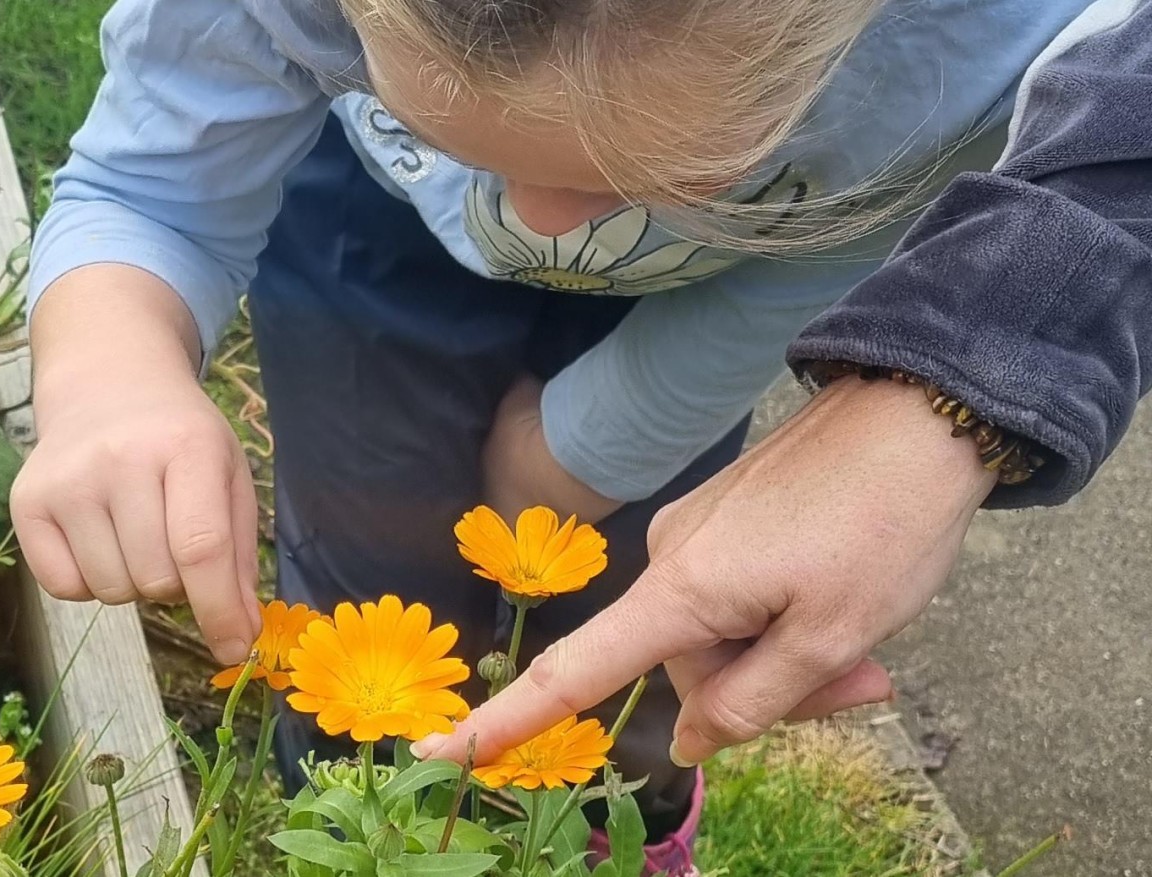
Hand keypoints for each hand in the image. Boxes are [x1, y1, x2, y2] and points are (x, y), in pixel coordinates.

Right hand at [11, 265, 261, 663]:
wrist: (110, 384)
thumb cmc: (180, 439)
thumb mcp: (228, 478)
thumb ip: (239, 559)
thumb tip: (240, 637)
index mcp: (187, 447)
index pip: (201, 547)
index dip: (220, 610)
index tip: (234, 649)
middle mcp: (120, 459)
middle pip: (156, 580)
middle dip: (176, 584)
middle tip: (173, 542)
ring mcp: (67, 480)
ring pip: (111, 592)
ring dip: (133, 582)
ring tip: (136, 533)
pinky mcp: (26, 501)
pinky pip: (64, 589)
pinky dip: (89, 582)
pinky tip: (99, 539)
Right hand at [415, 376, 996, 766]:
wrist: (920, 413)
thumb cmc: (882, 526)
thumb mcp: (830, 637)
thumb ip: (752, 703)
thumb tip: (689, 744)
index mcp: (681, 590)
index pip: (576, 671)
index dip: (505, 720)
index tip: (438, 750)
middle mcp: (670, 557)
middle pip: (691, 668)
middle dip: (767, 691)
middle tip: (862, 681)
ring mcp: (696, 532)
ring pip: (722, 635)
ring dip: (785, 656)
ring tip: (869, 646)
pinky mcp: (724, 517)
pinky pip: (736, 594)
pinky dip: (783, 618)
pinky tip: (845, 601)